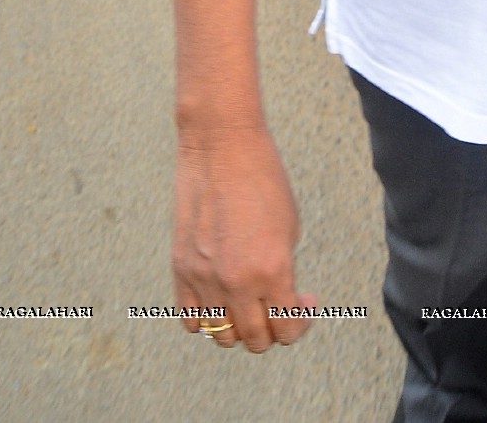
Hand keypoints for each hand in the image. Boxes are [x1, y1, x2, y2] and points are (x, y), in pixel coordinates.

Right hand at [173, 124, 315, 352]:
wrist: (222, 146)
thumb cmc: (263, 178)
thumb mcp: (290, 227)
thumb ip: (283, 272)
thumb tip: (278, 300)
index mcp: (272, 270)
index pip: (287, 330)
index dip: (301, 323)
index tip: (305, 301)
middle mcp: (236, 282)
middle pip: (255, 341)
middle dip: (273, 329)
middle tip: (279, 304)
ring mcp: (204, 278)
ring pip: (222, 336)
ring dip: (240, 327)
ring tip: (249, 301)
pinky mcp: (181, 269)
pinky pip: (191, 320)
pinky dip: (207, 318)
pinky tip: (220, 297)